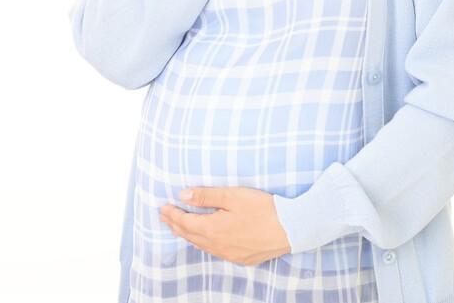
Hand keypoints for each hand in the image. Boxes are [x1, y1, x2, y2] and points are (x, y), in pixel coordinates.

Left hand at [159, 186, 291, 265]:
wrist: (290, 229)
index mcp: (212, 228)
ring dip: (188, 235)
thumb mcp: (232, 196)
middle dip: (175, 225)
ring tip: (179, 227)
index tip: (163, 207)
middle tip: (165, 217)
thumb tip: (183, 195)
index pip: (184, 222)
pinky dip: (203, 243)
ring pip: (201, 245)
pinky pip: (215, 251)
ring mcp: (229, 254)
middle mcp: (217, 245)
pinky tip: (204, 240)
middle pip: (190, 235)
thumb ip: (206, 195)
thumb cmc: (263, 208)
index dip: (172, 214)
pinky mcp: (241, 258)